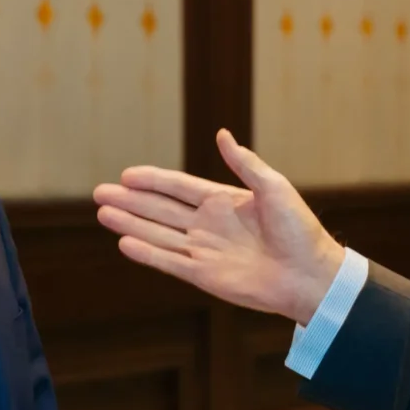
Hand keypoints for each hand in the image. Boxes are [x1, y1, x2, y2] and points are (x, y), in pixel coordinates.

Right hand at [93, 129, 344, 324]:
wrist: (310, 274)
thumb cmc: (299, 229)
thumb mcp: (273, 187)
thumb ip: (245, 164)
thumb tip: (222, 135)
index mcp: (223, 201)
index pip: (178, 187)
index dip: (152, 180)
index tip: (126, 175)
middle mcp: (208, 225)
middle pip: (160, 210)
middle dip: (130, 201)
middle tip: (99, 193)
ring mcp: (204, 251)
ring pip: (158, 234)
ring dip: (130, 224)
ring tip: (103, 213)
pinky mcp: (204, 275)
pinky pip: (169, 261)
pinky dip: (147, 253)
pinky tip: (124, 242)